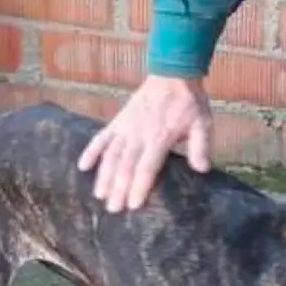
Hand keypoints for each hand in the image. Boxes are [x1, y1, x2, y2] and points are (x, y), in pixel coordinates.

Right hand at [78, 75, 212, 212]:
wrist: (173, 74)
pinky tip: (82, 166)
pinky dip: (91, 151)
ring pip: (111, 155)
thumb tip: (203, 170)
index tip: (132, 205)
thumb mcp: (203, 124)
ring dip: (104, 176)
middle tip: (113, 210)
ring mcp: (126, 127)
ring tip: (100, 196)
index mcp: (160, 137)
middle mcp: (139, 134)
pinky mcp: (119, 121)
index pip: (147, 167)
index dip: (139, 187)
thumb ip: (201, 147)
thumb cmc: (189, 103)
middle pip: (125, 166)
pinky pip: (101, 137)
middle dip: (118, 189)